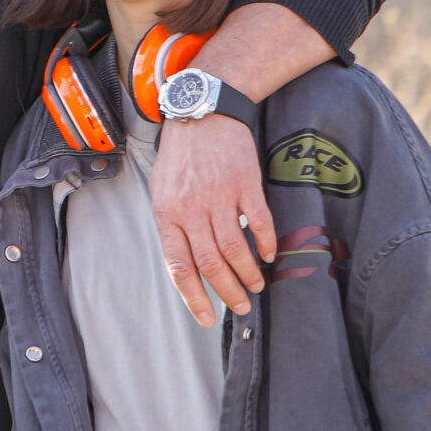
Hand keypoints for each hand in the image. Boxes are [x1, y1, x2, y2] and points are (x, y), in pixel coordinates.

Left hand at [150, 112, 275, 325]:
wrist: (203, 112)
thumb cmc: (181, 153)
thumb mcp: (161, 189)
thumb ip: (172, 225)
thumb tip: (184, 262)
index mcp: (167, 214)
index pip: (179, 267)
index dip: (194, 297)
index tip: (207, 317)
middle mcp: (192, 209)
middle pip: (211, 264)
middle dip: (227, 292)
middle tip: (242, 307)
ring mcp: (220, 197)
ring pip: (235, 249)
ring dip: (248, 274)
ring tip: (256, 287)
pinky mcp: (245, 185)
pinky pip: (258, 224)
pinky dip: (265, 245)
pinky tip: (268, 256)